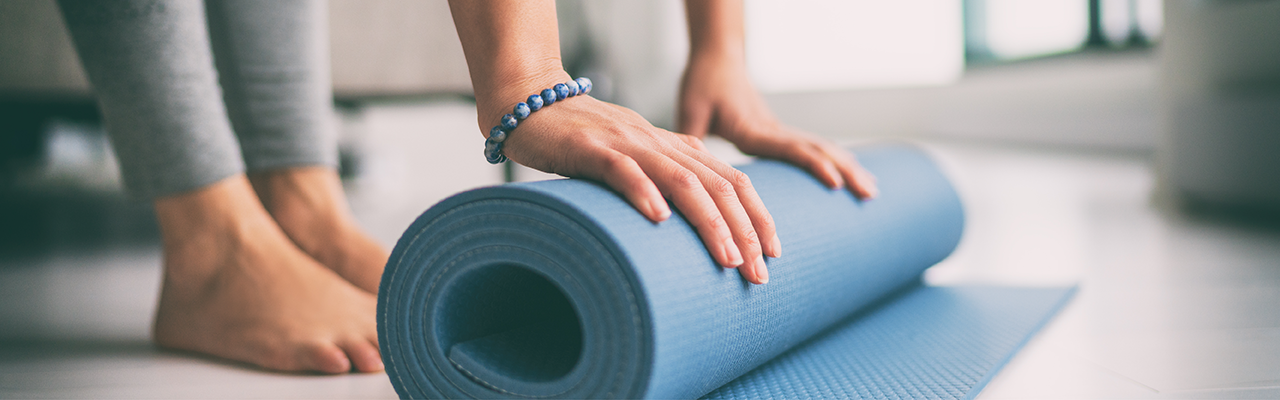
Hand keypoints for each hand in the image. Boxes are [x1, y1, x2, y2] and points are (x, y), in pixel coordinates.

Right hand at [478, 74, 779, 283]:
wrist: (529, 103)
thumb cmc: (580, 140)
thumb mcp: (633, 160)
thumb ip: (661, 181)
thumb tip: (685, 225)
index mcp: (675, 148)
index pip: (732, 180)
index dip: (758, 215)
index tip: (774, 253)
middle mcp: (659, 144)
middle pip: (717, 185)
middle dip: (745, 231)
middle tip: (758, 273)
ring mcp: (627, 144)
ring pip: (682, 180)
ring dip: (709, 221)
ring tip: (727, 257)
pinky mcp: (590, 148)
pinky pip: (622, 170)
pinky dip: (643, 192)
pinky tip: (659, 218)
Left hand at [678, 54, 878, 198]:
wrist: (717, 59)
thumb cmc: (702, 84)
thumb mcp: (690, 109)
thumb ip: (689, 135)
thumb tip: (684, 170)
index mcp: (753, 128)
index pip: (790, 147)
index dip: (813, 164)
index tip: (836, 182)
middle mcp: (773, 130)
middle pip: (817, 149)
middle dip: (845, 172)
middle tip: (870, 195)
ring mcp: (780, 131)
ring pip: (822, 148)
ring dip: (849, 167)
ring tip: (872, 191)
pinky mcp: (780, 133)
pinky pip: (814, 147)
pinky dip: (837, 161)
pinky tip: (852, 176)